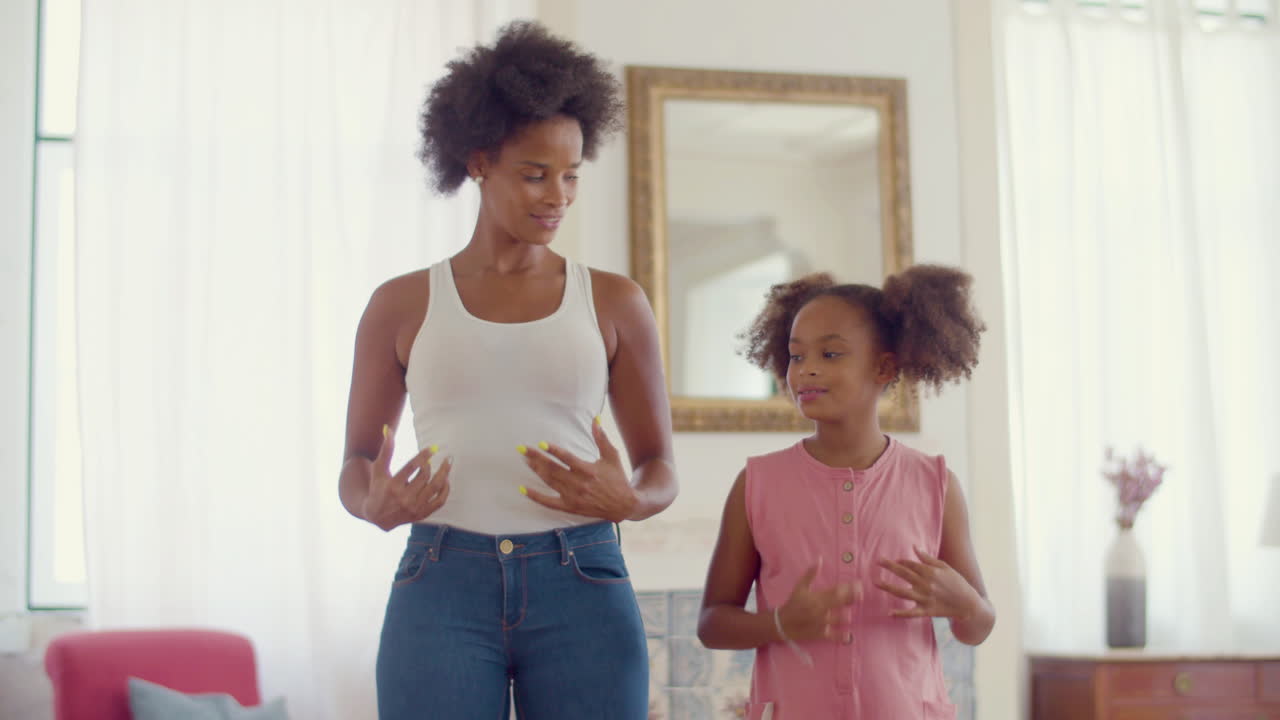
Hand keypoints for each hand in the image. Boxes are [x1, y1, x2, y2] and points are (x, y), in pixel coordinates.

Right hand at [361, 425, 450, 531]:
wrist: (377, 516)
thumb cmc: (378, 488)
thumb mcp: (379, 470)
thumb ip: (386, 450)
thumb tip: (388, 429)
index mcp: (393, 486)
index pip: (412, 467)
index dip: (424, 455)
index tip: (433, 448)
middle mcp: (404, 498)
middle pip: (425, 476)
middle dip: (431, 464)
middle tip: (436, 456)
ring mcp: (414, 507)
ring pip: (435, 488)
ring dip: (444, 474)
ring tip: (448, 463)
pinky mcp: (421, 514)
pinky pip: (439, 501)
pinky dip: (445, 490)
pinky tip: (446, 479)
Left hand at [519, 420, 638, 523]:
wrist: (624, 505)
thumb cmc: (617, 478)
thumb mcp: (612, 456)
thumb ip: (601, 438)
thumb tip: (595, 419)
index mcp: (588, 470)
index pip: (567, 458)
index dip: (554, 451)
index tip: (541, 444)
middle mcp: (579, 483)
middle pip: (553, 469)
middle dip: (536, 458)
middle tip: (522, 449)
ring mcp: (573, 496)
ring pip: (549, 481)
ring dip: (536, 470)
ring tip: (525, 460)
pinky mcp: (570, 507)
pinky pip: (548, 502)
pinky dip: (535, 496)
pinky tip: (523, 489)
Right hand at [776, 558, 860, 642]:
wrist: (782, 623)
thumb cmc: (793, 604)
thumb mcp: (800, 587)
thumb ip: (810, 574)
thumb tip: (819, 559)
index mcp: (817, 597)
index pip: (836, 590)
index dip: (849, 587)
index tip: (859, 584)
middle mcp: (821, 608)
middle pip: (841, 602)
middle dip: (853, 597)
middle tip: (861, 595)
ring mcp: (821, 622)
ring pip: (840, 618)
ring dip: (847, 615)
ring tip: (850, 613)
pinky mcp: (820, 634)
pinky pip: (834, 636)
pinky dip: (842, 637)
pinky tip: (849, 636)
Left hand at [876, 547, 981, 619]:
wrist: (968, 604)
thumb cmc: (957, 582)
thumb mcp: (945, 567)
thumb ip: (928, 558)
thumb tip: (914, 547)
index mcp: (930, 572)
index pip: (911, 564)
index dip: (901, 561)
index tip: (893, 560)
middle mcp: (925, 584)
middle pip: (904, 574)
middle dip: (890, 567)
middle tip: (877, 561)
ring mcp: (925, 598)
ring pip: (902, 592)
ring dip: (888, 587)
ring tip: (876, 582)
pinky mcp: (926, 611)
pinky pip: (911, 613)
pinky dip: (900, 614)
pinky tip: (889, 613)